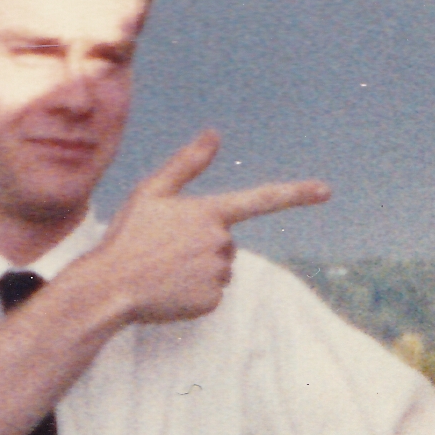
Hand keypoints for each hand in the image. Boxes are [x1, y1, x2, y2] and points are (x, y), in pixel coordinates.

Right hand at [84, 130, 330, 323]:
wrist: (109, 286)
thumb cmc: (129, 236)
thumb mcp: (151, 193)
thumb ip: (187, 163)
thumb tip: (214, 134)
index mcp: (210, 213)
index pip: (261, 199)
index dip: (296, 194)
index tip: (326, 191)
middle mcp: (221, 243)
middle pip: (226, 241)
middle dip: (202, 243)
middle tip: (166, 248)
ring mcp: (218, 273)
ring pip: (219, 267)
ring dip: (197, 267)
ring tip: (165, 268)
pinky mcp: (212, 300)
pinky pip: (212, 292)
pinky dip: (194, 291)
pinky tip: (170, 288)